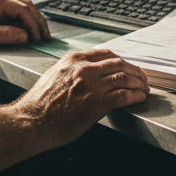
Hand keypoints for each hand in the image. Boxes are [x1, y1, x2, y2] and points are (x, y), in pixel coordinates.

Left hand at [0, 0, 50, 47]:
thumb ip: (5, 35)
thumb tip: (25, 36)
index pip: (22, 9)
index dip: (33, 24)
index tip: (38, 37)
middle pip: (26, 5)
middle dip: (37, 21)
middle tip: (45, 36)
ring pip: (21, 7)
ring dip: (32, 20)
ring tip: (39, 34)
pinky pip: (14, 11)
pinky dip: (23, 21)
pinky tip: (27, 31)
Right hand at [12, 48, 149, 148]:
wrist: (31, 121)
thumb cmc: (39, 104)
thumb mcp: (54, 76)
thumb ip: (71, 71)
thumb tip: (86, 74)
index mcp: (73, 60)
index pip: (105, 54)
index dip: (121, 61)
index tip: (128, 67)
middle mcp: (84, 69)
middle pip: (119, 64)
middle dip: (134, 71)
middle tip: (142, 78)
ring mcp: (91, 86)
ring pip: (124, 78)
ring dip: (138, 83)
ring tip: (144, 89)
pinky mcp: (96, 104)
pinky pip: (124, 95)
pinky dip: (135, 96)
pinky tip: (139, 99)